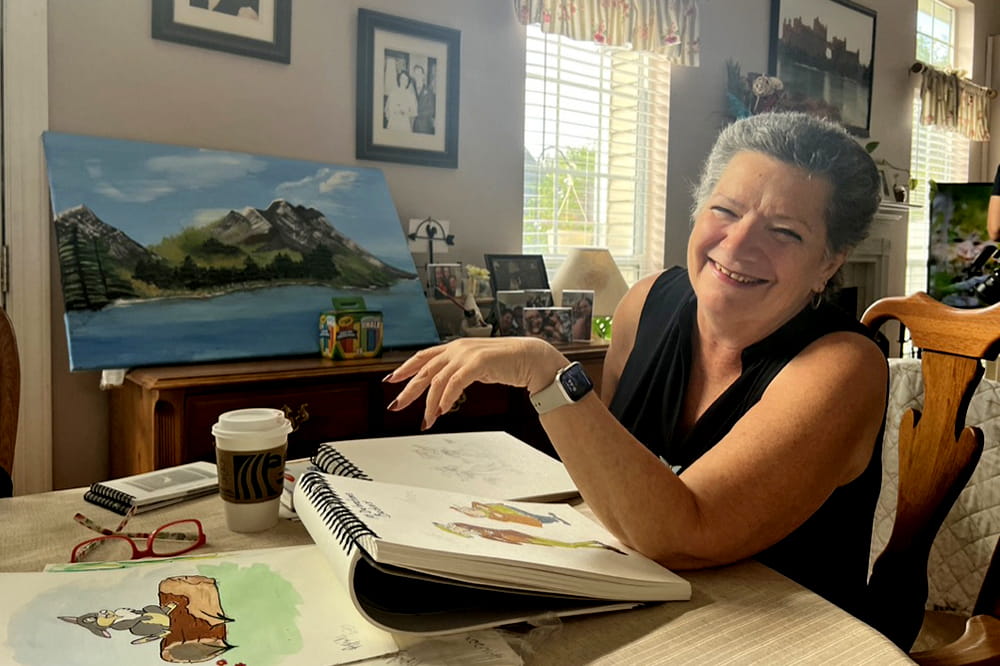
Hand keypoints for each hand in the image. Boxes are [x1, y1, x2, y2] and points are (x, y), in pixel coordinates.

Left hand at [385, 337, 566, 429]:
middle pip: (424, 370)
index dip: (405, 368)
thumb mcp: (476, 366)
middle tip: (396, 405)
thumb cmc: (506, 362)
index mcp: (455, 347)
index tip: (390, 380)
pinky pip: (456, 382)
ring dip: (431, 403)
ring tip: (428, 419)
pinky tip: (443, 409)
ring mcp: (467, 354)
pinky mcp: (478, 363)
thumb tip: (444, 388)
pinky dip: (447, 397)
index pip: (423, 356)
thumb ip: (459, 372)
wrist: (530, 357)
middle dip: (409, 390)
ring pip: (438, 380)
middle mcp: (457, 348)